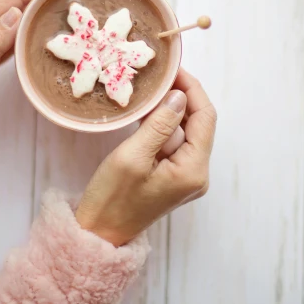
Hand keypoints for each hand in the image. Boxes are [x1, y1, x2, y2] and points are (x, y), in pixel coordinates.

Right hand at [75, 69, 216, 245]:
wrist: (98, 234)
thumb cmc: (111, 199)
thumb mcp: (132, 156)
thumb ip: (159, 124)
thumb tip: (179, 96)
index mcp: (194, 170)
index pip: (205, 117)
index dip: (192, 89)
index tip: (173, 69)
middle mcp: (197, 173)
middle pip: (197, 123)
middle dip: (179, 98)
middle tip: (157, 77)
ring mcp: (185, 176)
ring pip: (183, 131)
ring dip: (167, 112)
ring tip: (146, 93)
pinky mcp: (172, 177)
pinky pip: (172, 144)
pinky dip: (160, 128)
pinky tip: (144, 116)